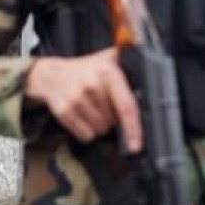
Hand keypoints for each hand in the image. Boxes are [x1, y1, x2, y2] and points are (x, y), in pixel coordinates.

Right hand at [25, 48, 141, 152]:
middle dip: (111, 119)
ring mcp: (77, 99)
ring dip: (98, 126)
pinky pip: (85, 135)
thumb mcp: (108, 58)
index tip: (136, 146)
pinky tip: (81, 117)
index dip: (133, 129)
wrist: (51, 75)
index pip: (126, 106)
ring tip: (90, 109)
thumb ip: (130, 61)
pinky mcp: (64, 111)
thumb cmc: (84, 71)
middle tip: (102, 104)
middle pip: (113, 122)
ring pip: (99, 131)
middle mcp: (92, 86)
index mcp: (109, 73)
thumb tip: (153, 64)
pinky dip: (85, 132)